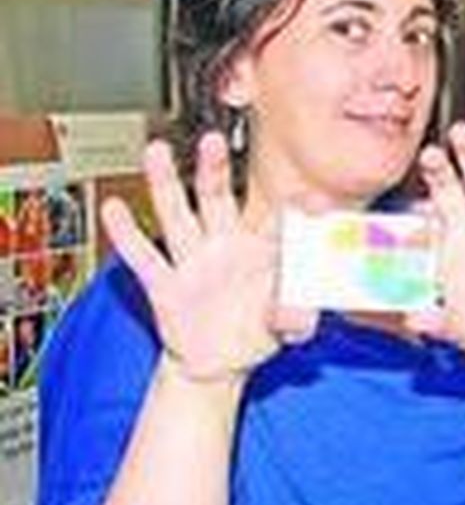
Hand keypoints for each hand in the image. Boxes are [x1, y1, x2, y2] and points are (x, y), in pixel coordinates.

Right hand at [103, 134, 312, 383]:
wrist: (220, 363)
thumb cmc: (258, 332)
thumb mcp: (288, 325)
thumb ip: (297, 316)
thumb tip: (304, 313)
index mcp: (260, 248)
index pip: (277, 218)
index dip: (293, 205)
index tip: (310, 195)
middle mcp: (223, 245)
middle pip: (216, 198)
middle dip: (213, 169)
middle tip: (213, 141)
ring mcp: (192, 261)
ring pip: (176, 215)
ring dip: (165, 184)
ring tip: (156, 152)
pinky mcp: (165, 285)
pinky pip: (144, 258)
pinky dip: (127, 234)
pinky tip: (114, 209)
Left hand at [409, 122, 464, 362]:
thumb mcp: (458, 328)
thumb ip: (436, 321)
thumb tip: (410, 319)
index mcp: (446, 252)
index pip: (426, 226)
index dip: (418, 217)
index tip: (414, 210)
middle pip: (449, 192)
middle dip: (438, 172)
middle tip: (428, 154)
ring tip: (462, 132)